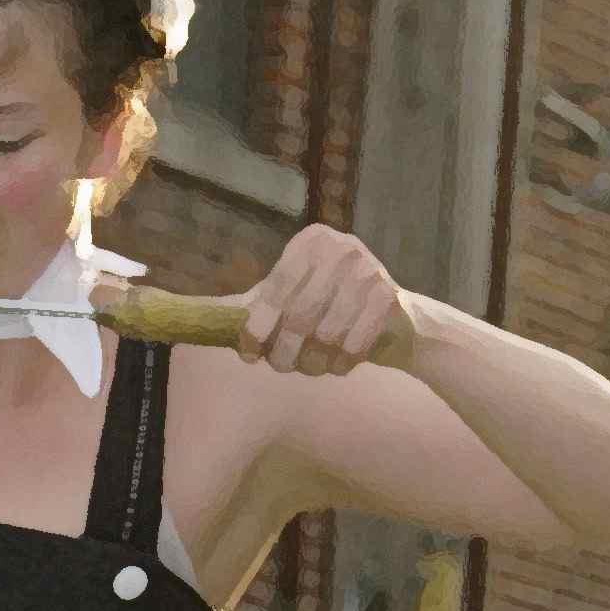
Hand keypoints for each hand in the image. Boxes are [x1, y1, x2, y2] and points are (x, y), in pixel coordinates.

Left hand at [237, 228, 415, 378]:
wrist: (397, 318)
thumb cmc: (332, 306)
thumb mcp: (296, 295)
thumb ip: (261, 305)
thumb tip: (212, 324)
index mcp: (309, 242)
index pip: (274, 290)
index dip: (257, 327)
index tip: (248, 354)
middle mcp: (339, 248)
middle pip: (298, 317)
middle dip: (284, 352)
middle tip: (282, 367)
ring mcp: (367, 270)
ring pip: (325, 335)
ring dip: (313, 363)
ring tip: (312, 367)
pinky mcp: (388, 297)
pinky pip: (353, 345)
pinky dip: (341, 364)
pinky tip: (339, 365)